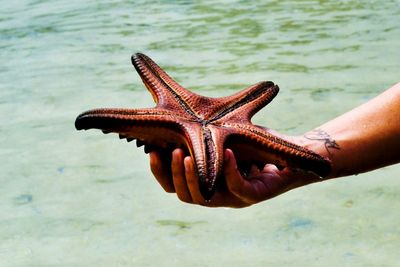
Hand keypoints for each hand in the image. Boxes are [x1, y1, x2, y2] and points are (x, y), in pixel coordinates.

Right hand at [149, 148, 321, 207]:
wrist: (288, 152)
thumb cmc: (251, 143)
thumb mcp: (219, 135)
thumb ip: (196, 131)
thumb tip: (168, 112)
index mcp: (205, 182)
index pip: (173, 186)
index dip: (160, 173)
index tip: (149, 151)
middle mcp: (216, 194)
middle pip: (184, 195)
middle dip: (172, 174)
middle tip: (169, 151)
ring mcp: (235, 198)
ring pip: (205, 198)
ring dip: (192, 177)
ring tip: (185, 155)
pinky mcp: (255, 195)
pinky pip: (238, 189)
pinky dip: (230, 171)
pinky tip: (227, 152)